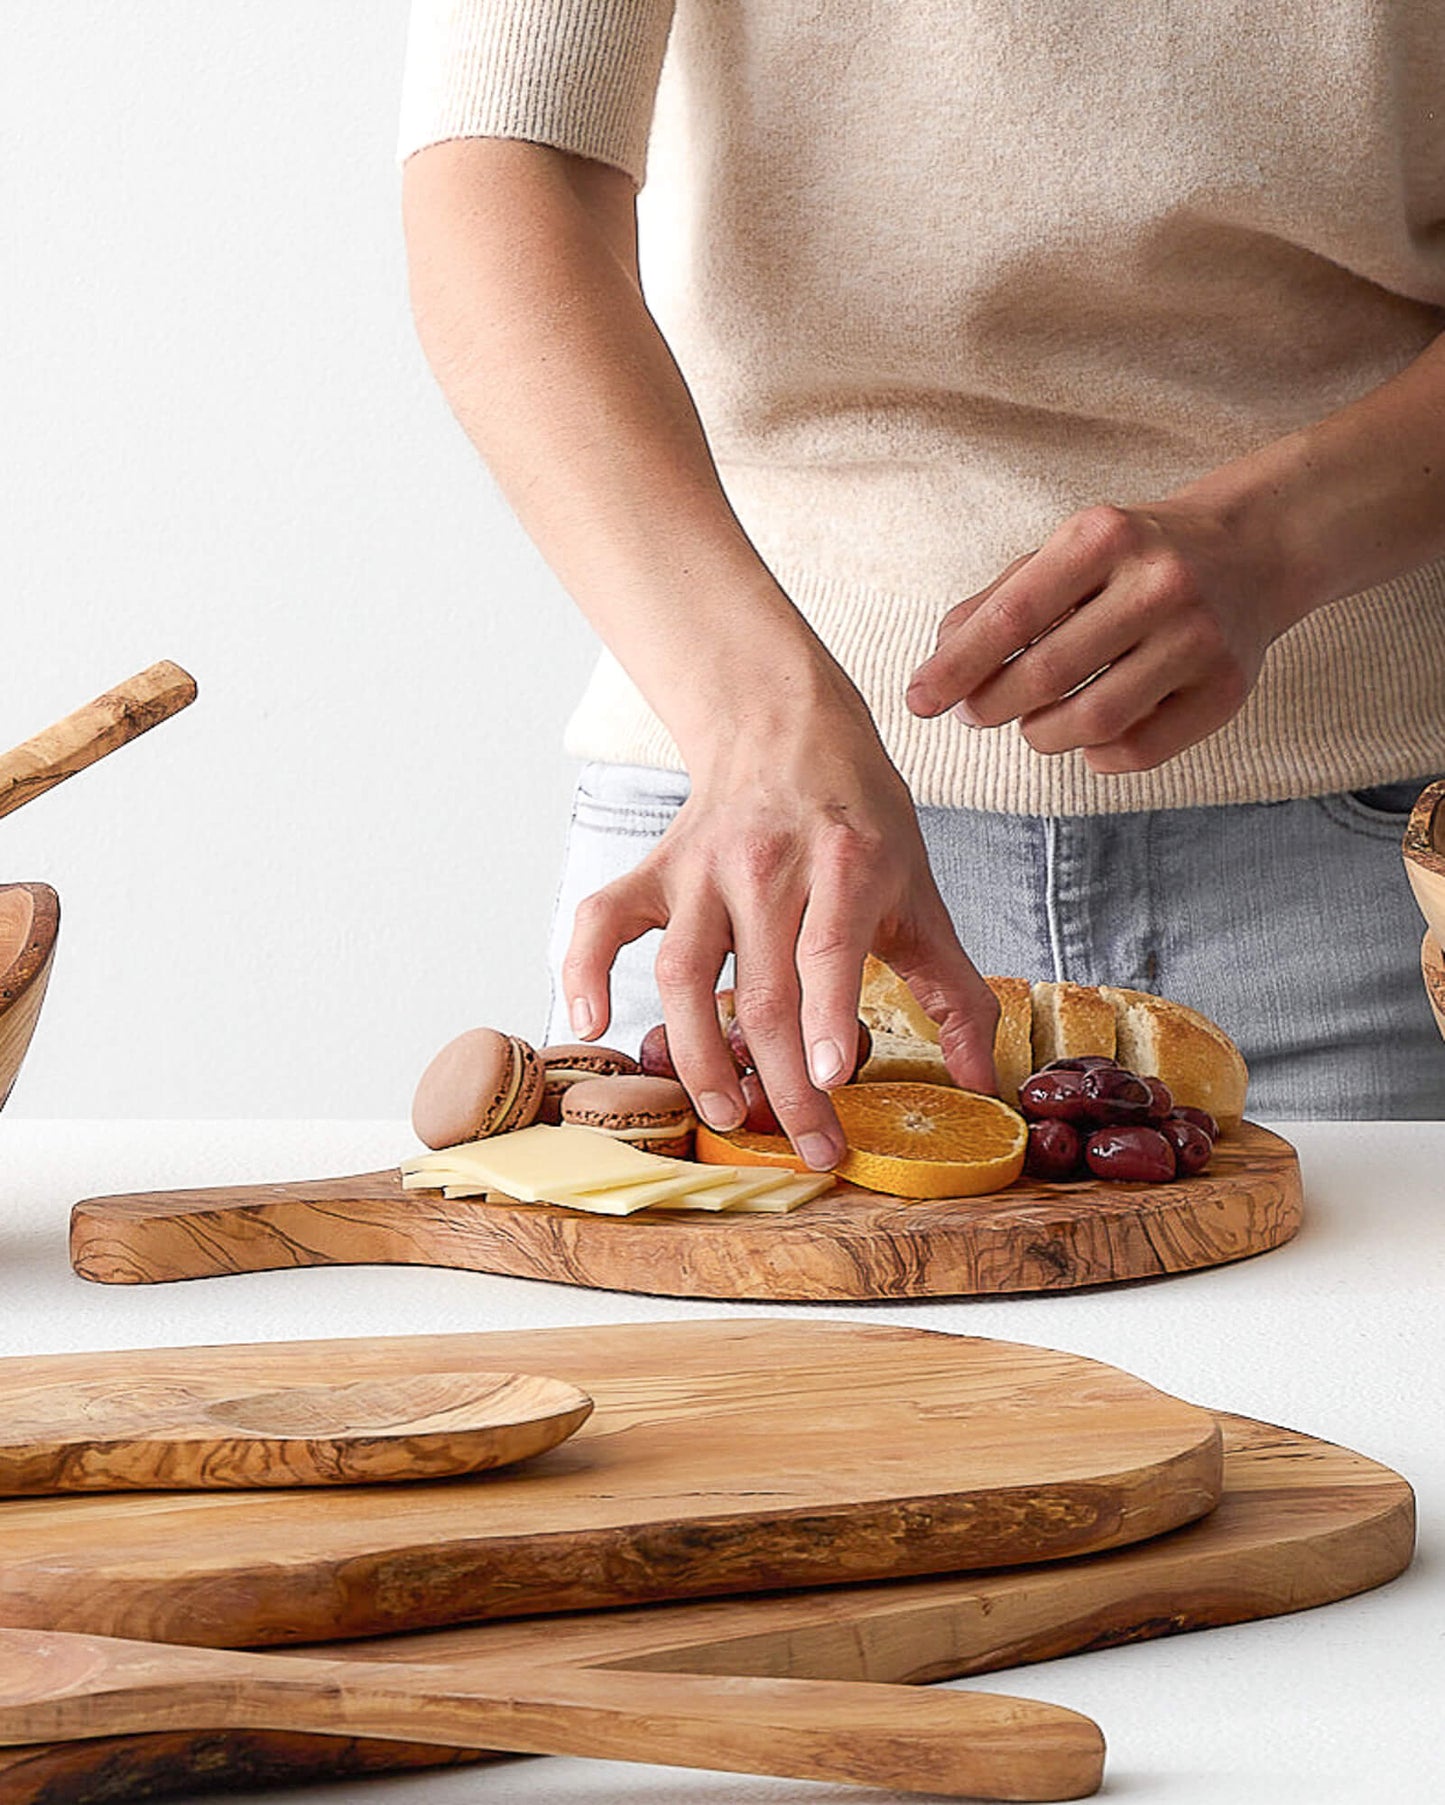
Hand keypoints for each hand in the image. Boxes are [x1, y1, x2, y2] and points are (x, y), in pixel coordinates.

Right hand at [561, 714, 999, 1169]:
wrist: (787, 728)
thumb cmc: (859, 821)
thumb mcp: (921, 892)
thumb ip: (955, 991)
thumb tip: (983, 1083)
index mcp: (845, 863)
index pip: (827, 947)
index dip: (825, 1015)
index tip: (830, 1078)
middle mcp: (767, 865)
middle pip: (762, 988)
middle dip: (783, 1081)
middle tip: (810, 1146)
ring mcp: (702, 869)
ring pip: (682, 973)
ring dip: (698, 1054)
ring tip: (724, 1113)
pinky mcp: (654, 870)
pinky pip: (603, 920)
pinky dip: (584, 966)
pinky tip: (592, 1021)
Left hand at [905, 499, 1310, 772]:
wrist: (1253, 550)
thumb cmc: (1135, 558)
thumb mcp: (1067, 554)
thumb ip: (998, 602)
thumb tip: (939, 664)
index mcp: (1105, 537)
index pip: (1012, 616)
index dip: (956, 667)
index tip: (919, 701)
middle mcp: (1158, 584)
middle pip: (1045, 676)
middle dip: (991, 705)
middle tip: (974, 713)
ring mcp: (1199, 638)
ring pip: (1090, 723)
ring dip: (1041, 735)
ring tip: (1033, 722)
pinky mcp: (1226, 690)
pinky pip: (1137, 752)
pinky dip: (1096, 755)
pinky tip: (1088, 735)